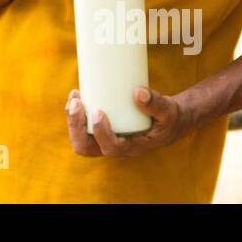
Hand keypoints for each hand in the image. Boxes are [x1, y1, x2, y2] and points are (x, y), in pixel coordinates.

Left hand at [65, 86, 193, 157]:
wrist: (169, 121)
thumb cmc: (168, 118)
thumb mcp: (169, 111)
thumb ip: (156, 103)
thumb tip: (138, 92)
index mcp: (132, 147)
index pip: (111, 148)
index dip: (101, 133)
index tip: (99, 112)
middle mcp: (116, 146)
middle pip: (87, 148)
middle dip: (76, 126)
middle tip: (76, 103)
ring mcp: (107, 139)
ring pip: (81, 139)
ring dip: (72, 120)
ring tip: (74, 98)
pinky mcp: (102, 129)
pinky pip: (82, 128)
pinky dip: (75, 114)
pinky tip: (76, 97)